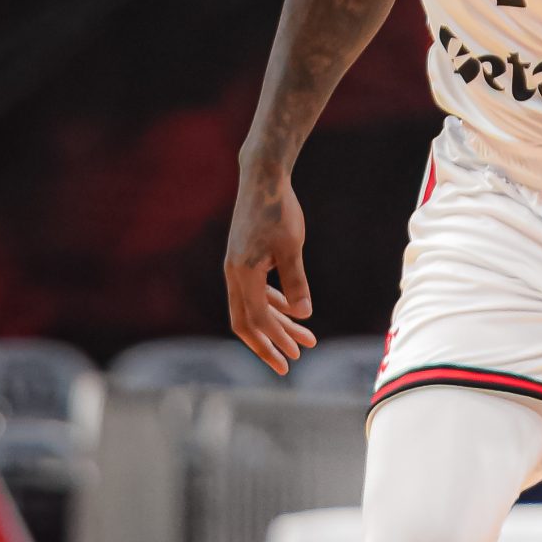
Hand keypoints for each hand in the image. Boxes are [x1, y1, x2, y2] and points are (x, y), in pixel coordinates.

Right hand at [224, 166, 315, 373]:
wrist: (262, 178)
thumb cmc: (278, 210)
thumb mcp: (291, 247)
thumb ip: (296, 281)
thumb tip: (304, 314)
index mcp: (242, 273)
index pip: (258, 318)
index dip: (275, 340)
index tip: (293, 357)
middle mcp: (234, 274)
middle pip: (248, 321)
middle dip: (270, 343)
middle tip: (292, 363)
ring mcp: (238, 267)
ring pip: (255, 306)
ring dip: (278, 324)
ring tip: (306, 340)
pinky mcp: (246, 260)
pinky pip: (257, 291)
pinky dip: (274, 304)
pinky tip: (293, 310)